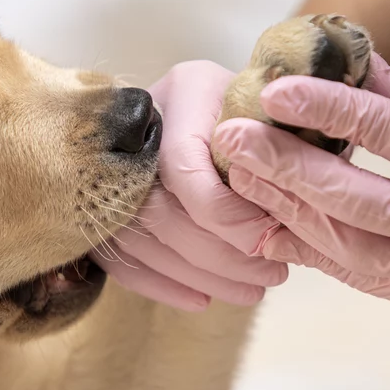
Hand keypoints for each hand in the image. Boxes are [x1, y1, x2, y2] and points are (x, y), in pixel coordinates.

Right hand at [96, 61, 287, 310]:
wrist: (246, 102)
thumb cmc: (275, 110)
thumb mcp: (286, 113)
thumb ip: (284, 150)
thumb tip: (286, 214)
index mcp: (186, 89)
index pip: (182, 164)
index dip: (224, 213)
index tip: (268, 239)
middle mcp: (140, 121)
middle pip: (157, 207)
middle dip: (216, 254)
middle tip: (269, 276)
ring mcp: (112, 160)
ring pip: (138, 236)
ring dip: (195, 275)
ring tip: (250, 293)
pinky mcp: (103, 199)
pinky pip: (118, 253)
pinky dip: (160, 282)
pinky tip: (201, 300)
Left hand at [212, 55, 389, 319]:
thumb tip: (339, 55)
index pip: (384, 133)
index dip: (325, 107)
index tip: (274, 88)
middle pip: (348, 200)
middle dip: (282, 168)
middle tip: (230, 138)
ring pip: (342, 247)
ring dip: (283, 210)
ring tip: (238, 177)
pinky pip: (354, 276)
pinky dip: (309, 249)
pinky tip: (266, 227)